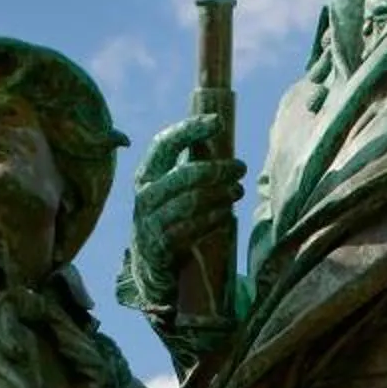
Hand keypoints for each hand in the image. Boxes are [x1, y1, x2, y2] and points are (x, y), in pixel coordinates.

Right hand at [124, 115, 246, 315]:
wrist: (150, 265)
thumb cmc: (169, 217)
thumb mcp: (172, 189)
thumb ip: (190, 163)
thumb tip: (218, 128)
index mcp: (147, 174)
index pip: (165, 144)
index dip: (191, 130)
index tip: (219, 122)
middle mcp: (145, 195)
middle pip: (185, 174)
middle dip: (217, 168)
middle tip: (241, 167)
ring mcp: (151, 221)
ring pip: (191, 201)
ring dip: (221, 194)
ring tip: (239, 190)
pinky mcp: (161, 245)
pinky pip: (192, 228)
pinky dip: (213, 218)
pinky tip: (228, 213)